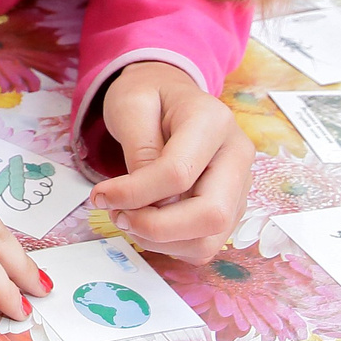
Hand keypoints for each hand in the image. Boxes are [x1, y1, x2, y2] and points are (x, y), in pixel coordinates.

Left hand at [91, 61, 250, 260]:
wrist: (171, 95)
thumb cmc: (150, 96)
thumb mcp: (132, 105)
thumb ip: (138, 150)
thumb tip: (140, 199)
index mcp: (213, 121)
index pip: (179, 173)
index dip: (135, 193)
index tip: (100, 196)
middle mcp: (237, 155)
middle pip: (210, 214)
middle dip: (156, 227)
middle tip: (118, 216)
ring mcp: (239, 185)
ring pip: (209, 239)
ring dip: (161, 241)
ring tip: (127, 218)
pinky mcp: (231, 207)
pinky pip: (204, 244)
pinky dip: (171, 245)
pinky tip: (147, 223)